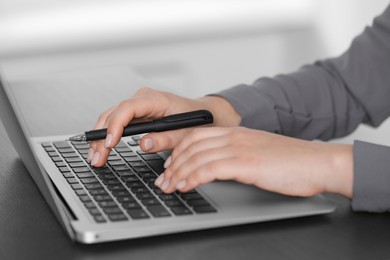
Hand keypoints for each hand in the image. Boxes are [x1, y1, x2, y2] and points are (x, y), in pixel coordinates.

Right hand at [88, 87, 240, 166]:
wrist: (203, 114)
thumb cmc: (196, 121)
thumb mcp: (186, 133)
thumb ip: (166, 139)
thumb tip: (144, 144)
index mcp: (156, 100)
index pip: (128, 108)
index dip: (115, 125)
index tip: (110, 143)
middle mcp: (143, 99)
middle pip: (114, 114)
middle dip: (102, 136)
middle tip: (97, 158)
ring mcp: (138, 106)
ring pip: (111, 117)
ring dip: (101, 137)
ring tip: (95, 157)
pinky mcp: (136, 114)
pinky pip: (116, 122)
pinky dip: (107, 135)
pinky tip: (101, 148)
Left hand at [155, 127, 352, 197]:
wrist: (319, 162)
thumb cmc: (293, 162)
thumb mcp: (259, 152)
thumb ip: (238, 155)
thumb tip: (220, 167)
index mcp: (237, 133)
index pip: (197, 136)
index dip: (178, 150)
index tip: (170, 165)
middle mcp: (235, 137)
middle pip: (191, 145)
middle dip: (172, 164)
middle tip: (163, 179)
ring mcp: (240, 148)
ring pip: (197, 157)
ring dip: (178, 173)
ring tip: (168, 186)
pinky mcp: (246, 163)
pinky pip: (210, 169)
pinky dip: (193, 177)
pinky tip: (185, 187)